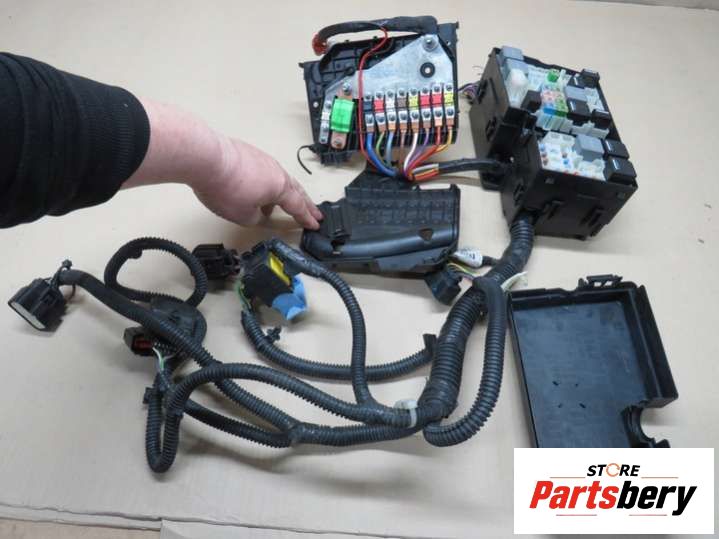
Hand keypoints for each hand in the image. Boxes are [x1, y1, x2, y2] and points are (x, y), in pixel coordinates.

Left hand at [124, 99, 321, 229]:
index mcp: (280, 187)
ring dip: (282, 192)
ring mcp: (261, 159)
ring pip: (278, 178)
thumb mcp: (243, 215)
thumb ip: (254, 217)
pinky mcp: (246, 153)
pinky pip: (263, 170)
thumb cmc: (226, 187)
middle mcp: (275, 170)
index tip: (314, 223)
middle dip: (305, 203)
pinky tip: (256, 187)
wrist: (206, 158)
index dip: (306, 217)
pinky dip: (265, 182)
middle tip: (314, 211)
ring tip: (277, 205)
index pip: (298, 206)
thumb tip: (255, 212)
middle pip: (295, 189)